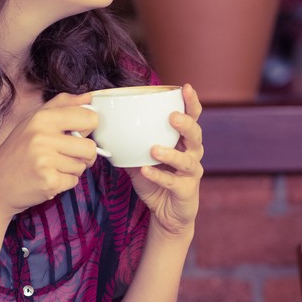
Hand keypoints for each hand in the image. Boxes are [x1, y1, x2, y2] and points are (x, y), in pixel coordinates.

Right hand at [0, 92, 100, 215]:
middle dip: (83, 155)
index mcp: (42, 118)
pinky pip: (73, 181)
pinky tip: (47, 178)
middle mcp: (42, 137)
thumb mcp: (33, 121)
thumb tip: (88, 98)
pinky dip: (64, 182)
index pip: (88, 117)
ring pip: (82, 166)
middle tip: (65, 156)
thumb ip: (61, 106)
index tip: (76, 133)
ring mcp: (45, 160)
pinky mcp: (49, 182)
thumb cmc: (16, 152)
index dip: (87, 128)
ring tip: (51, 167)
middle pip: (90, 147)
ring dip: (71, 169)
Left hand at [128, 84, 203, 237]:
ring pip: (186, 160)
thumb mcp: (142, 158)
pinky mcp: (186, 190)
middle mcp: (192, 154)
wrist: (168, 214)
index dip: (191, 102)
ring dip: (170, 153)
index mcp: (183, 141)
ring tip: (154, 149)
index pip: (192, 117)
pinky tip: (146, 170)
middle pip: (196, 135)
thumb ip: (131, 143)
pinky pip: (173, 182)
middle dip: (186, 124)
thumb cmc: (157, 180)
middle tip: (172, 117)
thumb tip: (106, 126)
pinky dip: (158, 176)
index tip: (186, 88)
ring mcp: (191, 173)